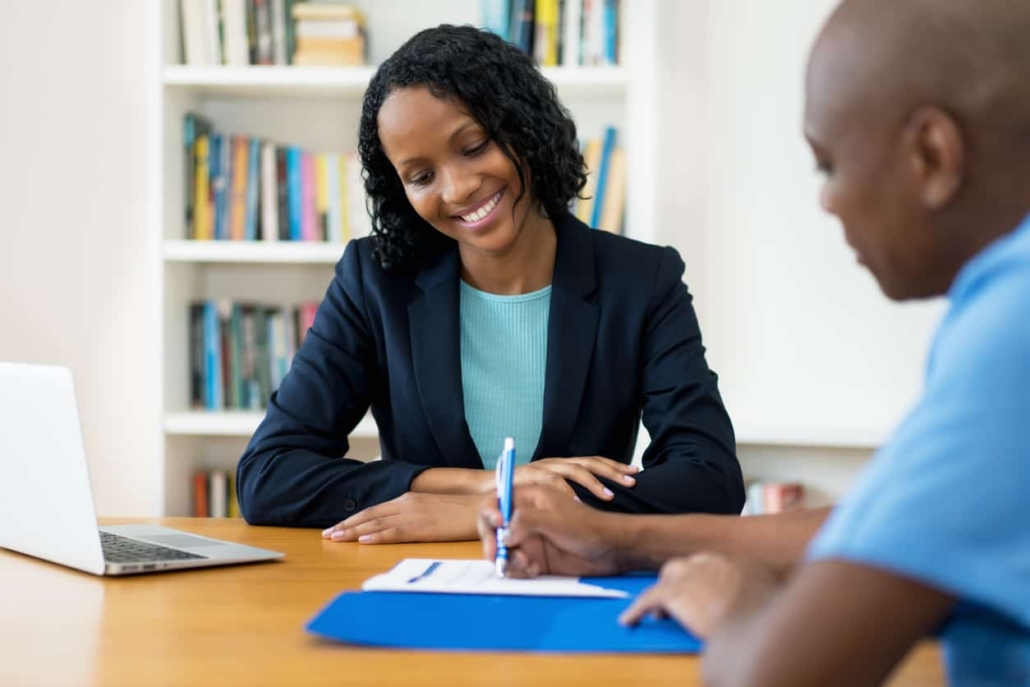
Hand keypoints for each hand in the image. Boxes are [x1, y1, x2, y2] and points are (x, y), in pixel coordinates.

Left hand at [322, 492, 490, 543]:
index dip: (352, 519)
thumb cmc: (458, 511)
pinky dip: (379, 536)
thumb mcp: (430, 508)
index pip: (373, 510)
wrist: (482, 508)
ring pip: (377, 524)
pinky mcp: (424, 527)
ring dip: (354, 532)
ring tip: (336, 538)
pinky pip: (396, 532)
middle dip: (346, 526)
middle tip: (327, 535)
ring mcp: (414, 515)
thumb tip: (394, 523)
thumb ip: (411, 513)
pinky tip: (364, 541)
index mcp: (408, 499)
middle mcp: (407, 504)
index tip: (336, 527)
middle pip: (370, 515)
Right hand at [477, 484, 623, 576]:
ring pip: (504, 549)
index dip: (490, 512)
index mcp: (530, 498)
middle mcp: (526, 518)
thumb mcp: (554, 519)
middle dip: (492, 541)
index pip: (498, 500)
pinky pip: (516, 565)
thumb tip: (502, 533)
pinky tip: (534, 569)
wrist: (611, 552)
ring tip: (526, 563)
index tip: (495, 525)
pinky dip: (520, 569)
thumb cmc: (587, 528)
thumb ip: (525, 521)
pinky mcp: (535, 558)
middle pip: (495, 528)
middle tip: (495, 555)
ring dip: (509, 558)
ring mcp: (530, 539)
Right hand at [512, 456, 638, 500]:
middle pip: (589, 463)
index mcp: (562, 466)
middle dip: (612, 472)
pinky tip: (578, 504)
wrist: (486, 491)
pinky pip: (551, 483)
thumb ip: (565, 494)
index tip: (635, 472)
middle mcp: (555, 464)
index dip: (614, 466)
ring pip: (573, 471)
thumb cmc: (518, 495)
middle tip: (633, 481)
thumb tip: (591, 503)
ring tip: (610, 496)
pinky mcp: (530, 477)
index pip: (593, 462)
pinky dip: (565, 493)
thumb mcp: (547, 494)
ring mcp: (543, 468)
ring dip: (593, 483)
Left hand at [618, 553, 780, 638]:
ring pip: (670, 576)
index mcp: (737, 562)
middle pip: (690, 566)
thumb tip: (783, 580)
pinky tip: (628, 620)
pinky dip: (636, 610)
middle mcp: (712, 562)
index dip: (706, 581)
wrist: (753, 629)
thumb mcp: (780, 596)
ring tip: (663, 612)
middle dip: (685, 584)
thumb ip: (774, 584)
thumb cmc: (769, 620)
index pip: (715, 566)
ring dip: (666, 593)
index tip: (705, 593)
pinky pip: (647, 598)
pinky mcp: (673, 592)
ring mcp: (691, 574)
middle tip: (685, 602)